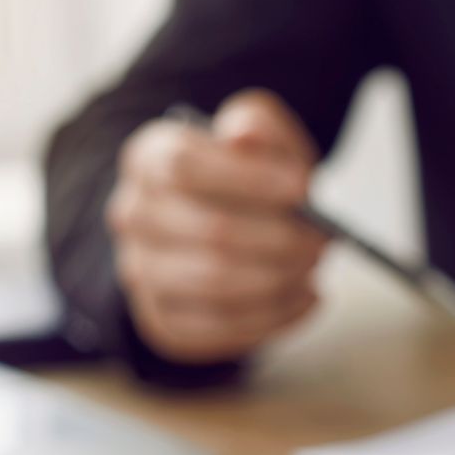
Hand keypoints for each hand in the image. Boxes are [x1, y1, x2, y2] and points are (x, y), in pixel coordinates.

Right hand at [106, 90, 326, 363]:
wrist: (226, 224)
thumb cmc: (249, 180)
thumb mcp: (261, 139)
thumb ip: (257, 126)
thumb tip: (244, 135)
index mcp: (148, 158)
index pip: (183, 166)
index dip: (250, 178)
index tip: (304, 187)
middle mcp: (133, 215)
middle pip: (210, 232)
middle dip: (280, 240)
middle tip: (322, 241)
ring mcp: (141, 273)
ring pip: (217, 286)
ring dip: (281, 280)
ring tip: (313, 268)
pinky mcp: (163, 321)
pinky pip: (222, 329)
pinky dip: (276, 317)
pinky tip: (306, 298)